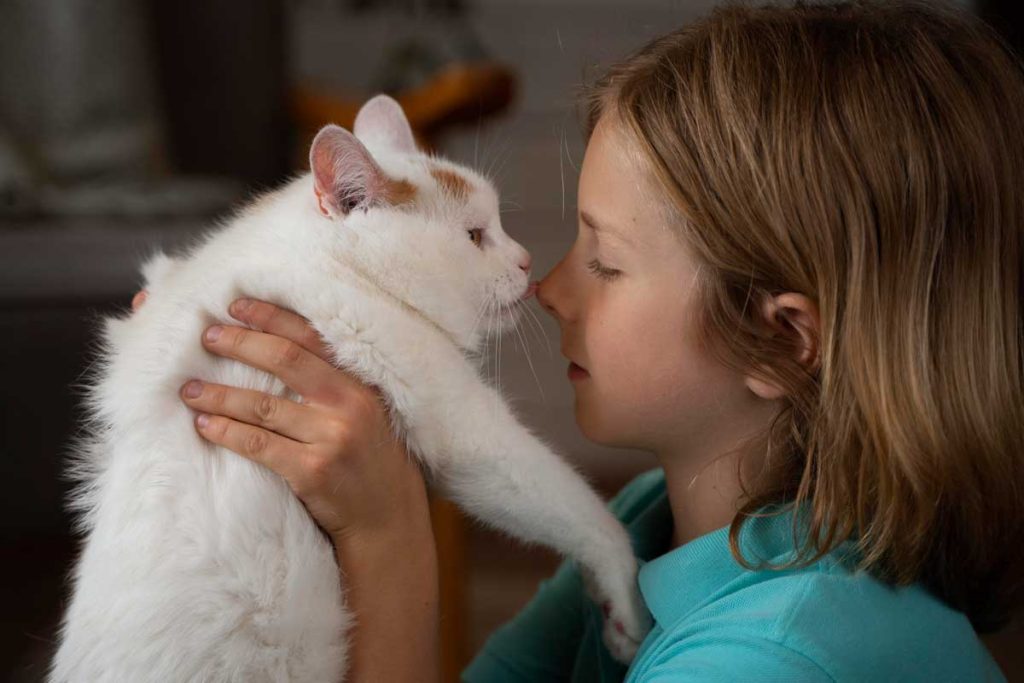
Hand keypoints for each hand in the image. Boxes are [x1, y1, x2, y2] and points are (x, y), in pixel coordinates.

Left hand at [131, 290, 431, 545]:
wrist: (387, 517)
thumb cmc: (369, 461)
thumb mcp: (365, 414)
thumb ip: (333, 386)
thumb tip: (276, 352)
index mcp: (359, 384)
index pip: (311, 337)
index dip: (272, 317)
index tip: (237, 305)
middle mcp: (348, 405)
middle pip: (284, 360)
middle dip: (240, 343)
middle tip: (206, 336)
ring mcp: (331, 438)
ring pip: (262, 406)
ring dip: (219, 394)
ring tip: (189, 389)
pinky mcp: (312, 471)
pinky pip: (258, 445)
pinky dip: (227, 432)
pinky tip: (204, 425)